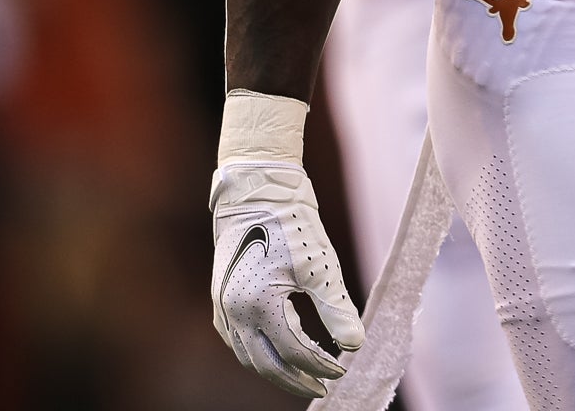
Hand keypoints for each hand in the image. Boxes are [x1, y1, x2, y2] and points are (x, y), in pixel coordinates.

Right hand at [210, 93, 364, 397]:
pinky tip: (275, 350)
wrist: (256, 188)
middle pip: (266, 364)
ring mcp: (222, 306)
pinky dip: (256, 352)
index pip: (294, 352)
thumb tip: (354, 346)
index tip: (342, 370)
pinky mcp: (220, 296)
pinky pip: (236, 339)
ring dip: (275, 369)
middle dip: (296, 380)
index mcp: (257, 305)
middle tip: (323, 386)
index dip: (320, 365)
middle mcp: (233, 312)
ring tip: (302, 374)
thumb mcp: (320, 266)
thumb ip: (337, 309)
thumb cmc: (290, 223)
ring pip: (247, 355)